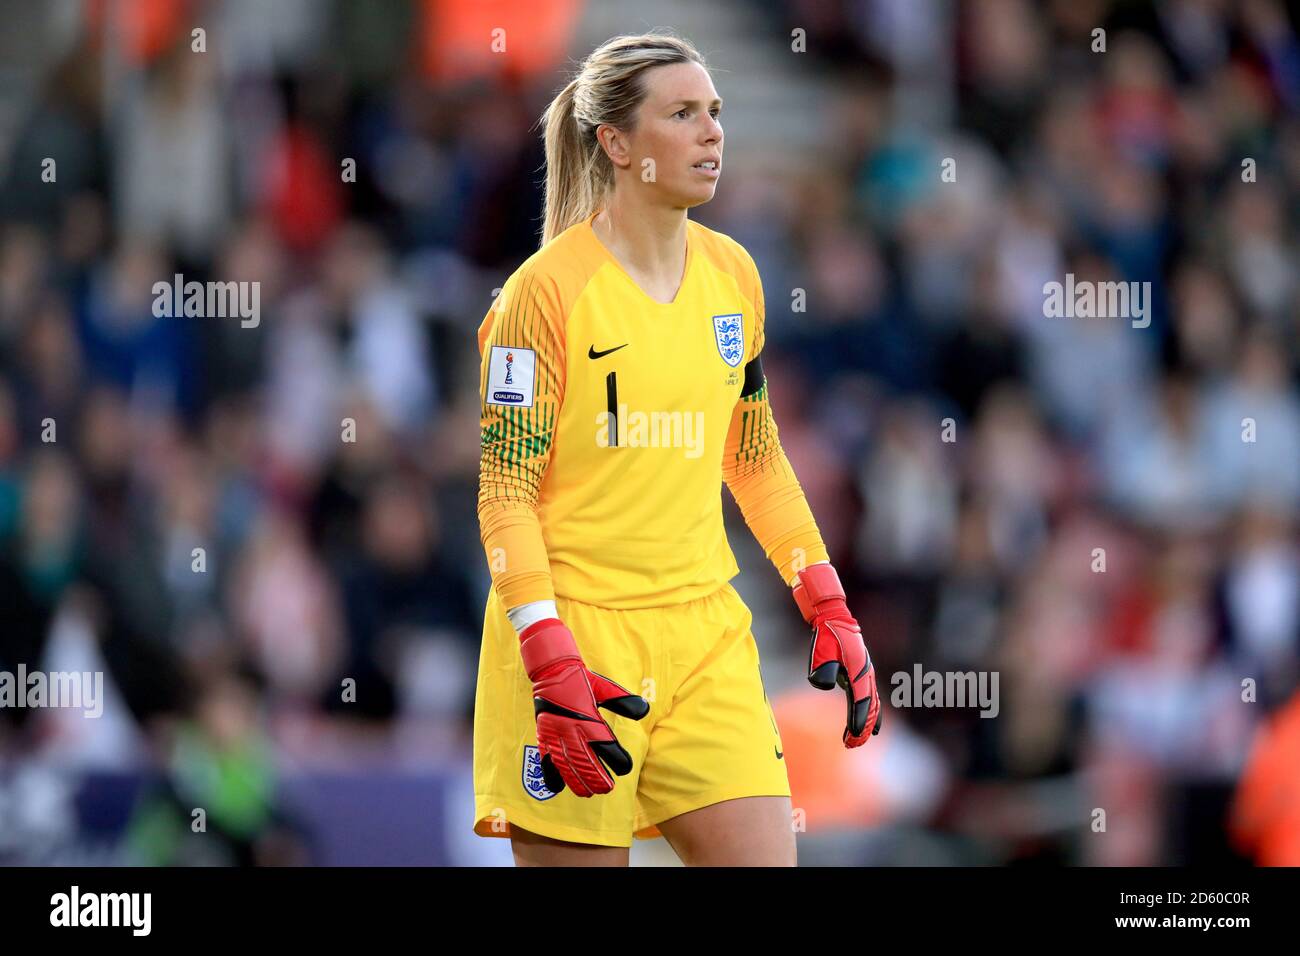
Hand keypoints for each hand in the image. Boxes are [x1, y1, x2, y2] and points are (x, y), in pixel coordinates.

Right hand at [519, 618, 649, 795]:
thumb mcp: (604, 688)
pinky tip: (557, 787)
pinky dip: (551, 774)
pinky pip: (547, 759)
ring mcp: (556, 734)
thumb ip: (623, 701)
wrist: (552, 670)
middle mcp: (572, 729)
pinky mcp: (545, 735)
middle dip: (597, 778)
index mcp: (588, 718)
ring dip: (577, 781)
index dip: (617, 759)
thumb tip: (644, 710)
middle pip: (586, 762)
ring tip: (587, 793)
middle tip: (606, 789)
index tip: (625, 768)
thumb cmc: (580, 680)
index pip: (605, 746)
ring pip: (567, 765)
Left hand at [793, 563, 882, 746]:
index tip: (851, 738)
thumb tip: (824, 684)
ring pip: (872, 704)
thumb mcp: (822, 650)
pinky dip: (871, 714)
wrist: (834, 619)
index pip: (860, 702)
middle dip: (863, 728)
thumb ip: (823, 667)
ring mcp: (866, 674)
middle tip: (853, 745)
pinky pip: (870, 698)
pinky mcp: (861, 675)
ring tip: (862, 740)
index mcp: (858, 670)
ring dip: (867, 723)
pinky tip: (872, 727)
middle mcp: (866, 674)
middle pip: (870, 707)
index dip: (857, 721)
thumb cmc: (826, 635)